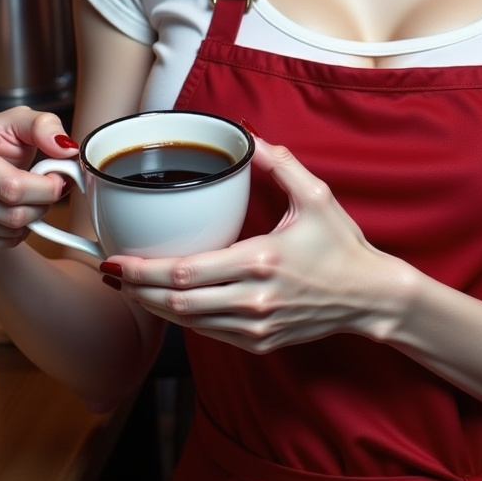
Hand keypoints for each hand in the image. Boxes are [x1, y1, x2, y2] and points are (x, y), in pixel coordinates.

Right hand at [0, 107, 75, 258]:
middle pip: (14, 214)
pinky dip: (15, 231)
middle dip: (43, 203)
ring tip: (24, 196)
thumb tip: (67, 149)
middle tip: (46, 189)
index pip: (14, 187)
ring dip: (31, 217)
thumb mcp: (12, 121)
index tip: (60, 178)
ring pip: (11, 232)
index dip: (48, 187)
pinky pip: (2, 244)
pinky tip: (7, 210)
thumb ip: (43, 126)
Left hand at [100, 137, 403, 352]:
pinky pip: (208, 334)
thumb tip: (248, 138)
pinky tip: (169, 302)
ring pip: (187, 323)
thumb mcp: (316, 197)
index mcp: (260, 260)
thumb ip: (280, 164)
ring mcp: (255, 326)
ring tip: (130, 287)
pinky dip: (183, 319)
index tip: (118, 259)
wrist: (370, 296)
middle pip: (175, 303)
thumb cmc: (343, 246)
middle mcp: (253, 299)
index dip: (143, 270)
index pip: (184, 272)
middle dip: (136, 290)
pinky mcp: (259, 342)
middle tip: (111, 273)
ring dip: (153, 307)